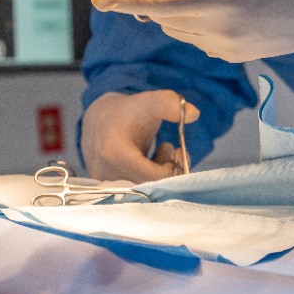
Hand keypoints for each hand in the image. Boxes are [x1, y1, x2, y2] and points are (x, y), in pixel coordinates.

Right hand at [81, 90, 198, 181]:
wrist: (99, 120)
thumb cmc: (127, 112)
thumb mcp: (148, 102)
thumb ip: (169, 104)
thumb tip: (194, 114)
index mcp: (113, 154)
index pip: (154, 177)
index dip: (172, 167)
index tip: (179, 150)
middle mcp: (105, 173)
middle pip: (150, 187)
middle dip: (168, 170)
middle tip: (174, 151)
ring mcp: (104, 184)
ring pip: (144, 191)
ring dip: (159, 174)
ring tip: (163, 153)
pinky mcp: (106, 190)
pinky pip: (135, 192)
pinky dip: (149, 179)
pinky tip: (152, 162)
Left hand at [91, 0, 293, 61]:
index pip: (160, 4)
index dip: (126, 1)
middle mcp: (221, 30)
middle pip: (162, 16)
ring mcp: (225, 48)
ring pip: (176, 28)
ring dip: (174, 5)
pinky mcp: (230, 57)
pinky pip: (194, 37)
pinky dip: (191, 18)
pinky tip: (214, 1)